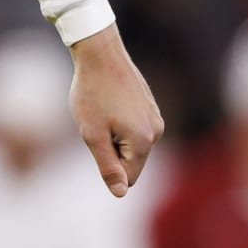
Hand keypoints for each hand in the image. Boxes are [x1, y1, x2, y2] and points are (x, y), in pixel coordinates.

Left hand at [68, 24, 163, 197]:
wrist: (99, 53)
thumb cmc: (91, 92)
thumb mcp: (92, 134)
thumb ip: (107, 166)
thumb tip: (121, 194)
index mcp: (143, 141)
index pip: (128, 177)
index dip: (106, 164)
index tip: (95, 139)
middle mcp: (156, 131)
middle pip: (132, 162)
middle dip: (111, 150)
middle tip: (96, 124)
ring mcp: (155, 117)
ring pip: (132, 144)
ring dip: (114, 136)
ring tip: (102, 111)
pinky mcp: (150, 107)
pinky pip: (135, 128)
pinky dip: (119, 123)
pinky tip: (108, 102)